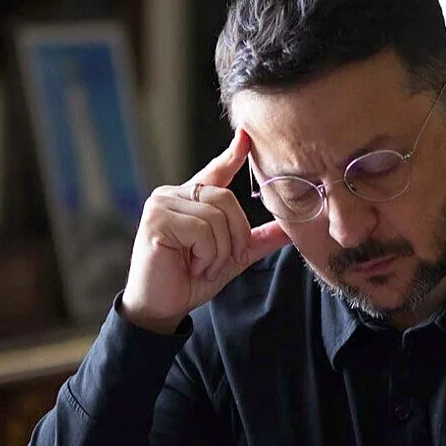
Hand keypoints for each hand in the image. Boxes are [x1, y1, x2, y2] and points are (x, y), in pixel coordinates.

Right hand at [120, 129, 293, 332]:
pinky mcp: (156, 220)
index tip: (246, 137)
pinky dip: (207, 255)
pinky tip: (193, 267)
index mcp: (189, 200)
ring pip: (216, 217)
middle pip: (226, 199)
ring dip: (219, 251)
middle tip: (222, 262)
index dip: (231, 155)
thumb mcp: (230, 258)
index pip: (214, 172)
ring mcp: (161, 205)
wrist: (161, 308)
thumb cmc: (189, 280)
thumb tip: (289, 229)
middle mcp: (172, 195)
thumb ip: (255, 240)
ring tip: (202, 266)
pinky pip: (202, 230)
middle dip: (235, 235)